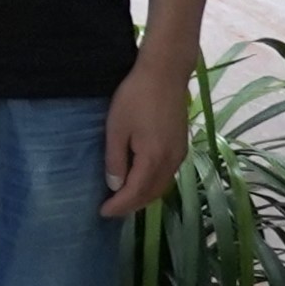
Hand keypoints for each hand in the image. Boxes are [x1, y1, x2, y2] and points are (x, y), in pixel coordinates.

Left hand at [100, 54, 194, 220]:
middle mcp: (172, 162)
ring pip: (162, 186)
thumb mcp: (117, 128)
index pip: (135, 193)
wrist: (165, 73)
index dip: (119, 206)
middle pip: (152, 194)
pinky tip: (141, 181)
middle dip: (132, 206)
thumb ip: (116, 160)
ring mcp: (180, 154)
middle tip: (111, 210)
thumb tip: (116, 187)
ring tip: (124, 199)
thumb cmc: (135, 97)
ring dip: (143, 196)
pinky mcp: (182, 146)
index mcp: (154, 159)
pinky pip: (167, 175)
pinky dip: (153, 184)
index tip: (102, 213)